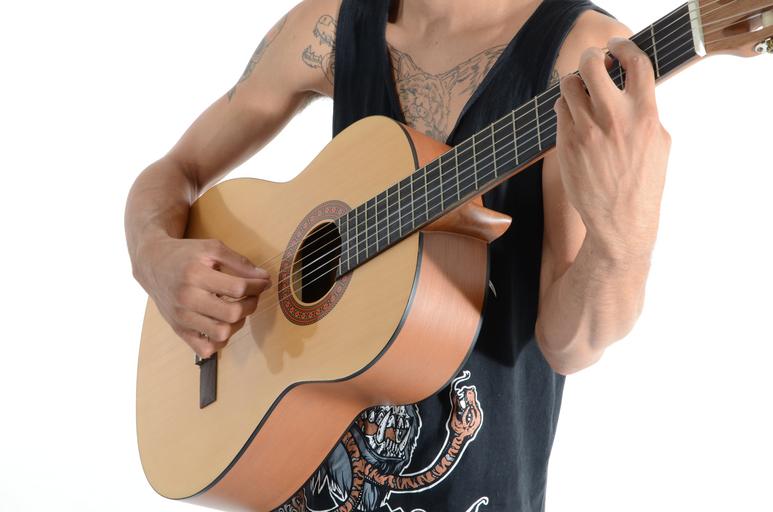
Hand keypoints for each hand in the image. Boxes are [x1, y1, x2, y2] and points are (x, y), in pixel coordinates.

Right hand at [137, 237, 270, 357]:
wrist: (152, 264)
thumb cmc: (185, 255)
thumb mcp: (212, 248)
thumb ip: (239, 262)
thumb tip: (264, 278)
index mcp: (195, 275)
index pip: (238, 288)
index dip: (257, 286)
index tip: (263, 282)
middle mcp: (187, 299)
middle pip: (232, 313)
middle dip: (250, 304)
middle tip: (251, 296)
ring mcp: (182, 318)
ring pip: (221, 334)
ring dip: (238, 323)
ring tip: (237, 310)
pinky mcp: (179, 330)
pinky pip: (206, 349)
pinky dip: (220, 342)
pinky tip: (222, 324)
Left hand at [554, 37, 671, 261]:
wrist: (620, 220)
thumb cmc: (642, 182)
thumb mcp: (659, 143)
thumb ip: (646, 111)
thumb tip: (631, 87)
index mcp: (644, 115)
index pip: (636, 62)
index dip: (624, 46)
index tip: (616, 45)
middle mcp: (613, 119)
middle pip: (591, 65)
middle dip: (590, 57)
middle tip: (593, 62)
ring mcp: (586, 130)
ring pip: (569, 86)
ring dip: (575, 83)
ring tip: (583, 93)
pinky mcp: (566, 143)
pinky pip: (559, 110)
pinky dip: (565, 107)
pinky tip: (575, 117)